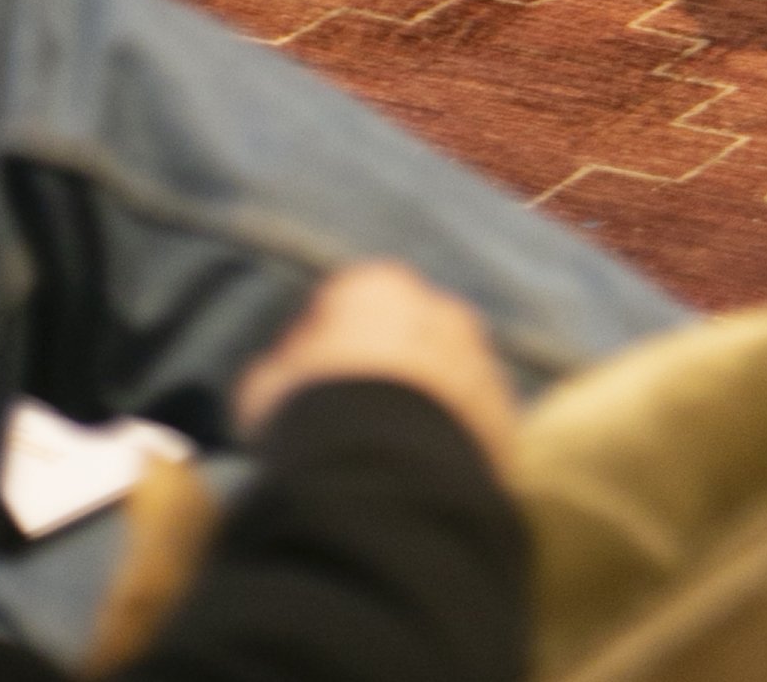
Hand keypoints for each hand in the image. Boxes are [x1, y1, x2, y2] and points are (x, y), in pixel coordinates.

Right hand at [232, 264, 517, 478]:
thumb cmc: (310, 419)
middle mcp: (439, 310)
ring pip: (446, 376)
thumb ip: (277, 368)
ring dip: (425, 403)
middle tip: (354, 420)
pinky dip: (454, 441)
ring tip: (390, 456)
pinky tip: (423, 476)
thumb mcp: (263, 389)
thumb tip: (279, 372)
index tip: (309, 386)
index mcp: (377, 287)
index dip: (325, 345)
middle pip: (407, 333)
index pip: (348, 301)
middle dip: (386, 367)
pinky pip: (474, 423)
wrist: (381, 480)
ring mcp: (479, 360)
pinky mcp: (504, 415)